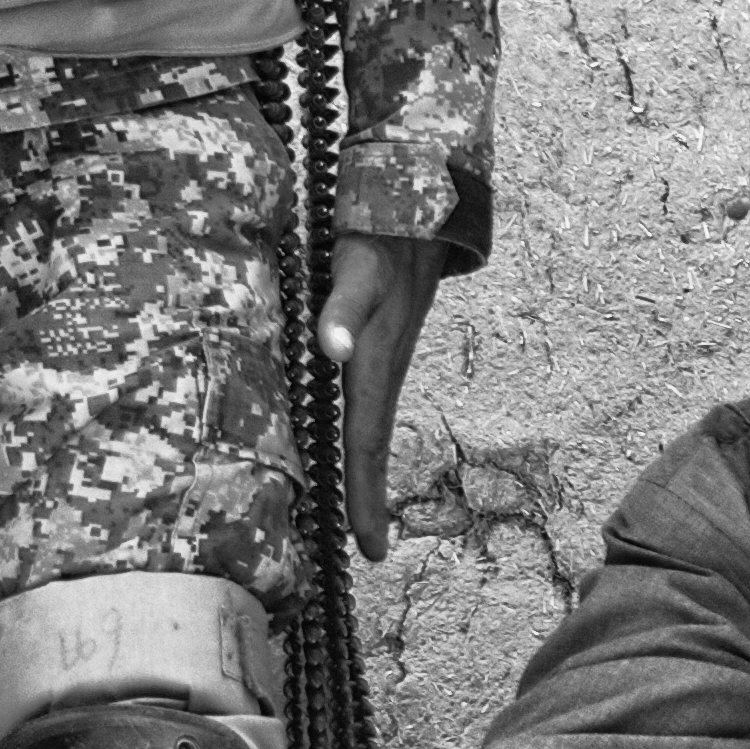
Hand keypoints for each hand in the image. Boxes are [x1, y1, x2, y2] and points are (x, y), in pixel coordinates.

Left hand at [315, 235, 442, 562]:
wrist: (415, 199)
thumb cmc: (379, 235)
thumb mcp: (359, 267)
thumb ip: (344, 308)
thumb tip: (334, 350)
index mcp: (375, 363)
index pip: (365, 442)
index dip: (365, 495)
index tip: (372, 547)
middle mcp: (381, 367)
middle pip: (372, 445)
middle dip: (369, 498)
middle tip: (371, 549)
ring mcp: (381, 357)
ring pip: (371, 426)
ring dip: (365, 471)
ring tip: (361, 514)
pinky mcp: (376, 344)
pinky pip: (365, 401)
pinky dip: (360, 434)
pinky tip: (351, 444)